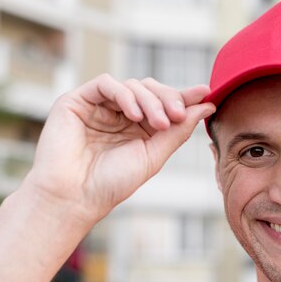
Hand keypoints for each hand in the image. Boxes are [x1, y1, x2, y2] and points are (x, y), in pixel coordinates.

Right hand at [23, 74, 215, 225]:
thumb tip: (207, 106)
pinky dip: (124, 94)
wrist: (74, 197)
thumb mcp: (153, 156)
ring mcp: (98, 107)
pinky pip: (106, 84)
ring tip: (157, 123)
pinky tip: (134, 114)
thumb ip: (178, 131)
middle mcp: (118, 115)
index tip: (205, 93)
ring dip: (150, 100)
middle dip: (168, 99)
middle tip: (177, 116)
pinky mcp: (77, 101)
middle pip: (150, 90)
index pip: (163, 104)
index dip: (183, 97)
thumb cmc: (111, 183)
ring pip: (132, 85)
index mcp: (137, 129)